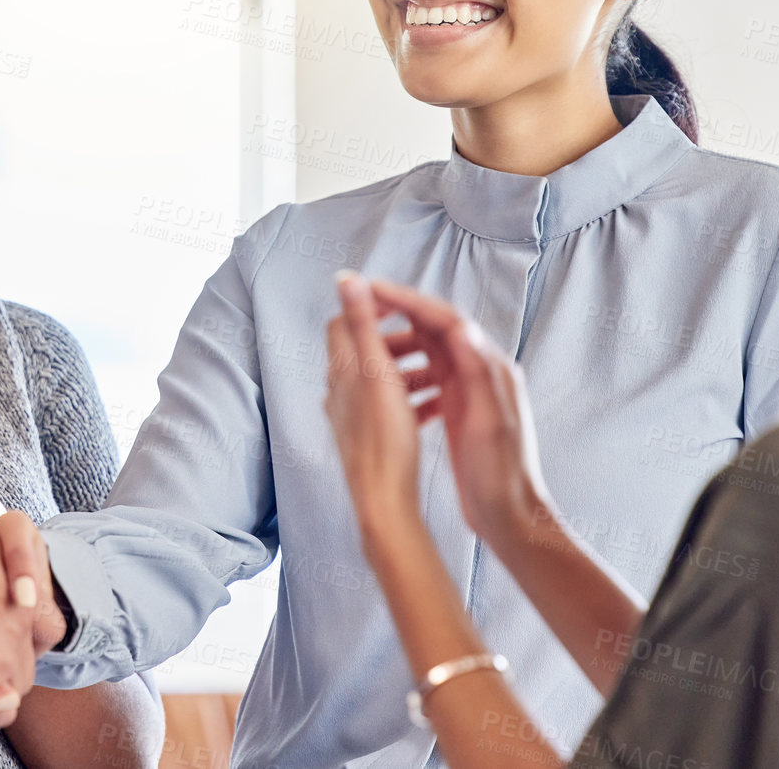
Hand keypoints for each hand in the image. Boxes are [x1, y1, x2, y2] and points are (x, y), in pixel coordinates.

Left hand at [323, 271, 428, 533]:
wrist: (383, 502)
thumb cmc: (385, 438)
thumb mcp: (378, 371)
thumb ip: (362, 323)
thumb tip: (345, 277)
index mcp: (342, 372)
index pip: (344, 322)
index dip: (372, 307)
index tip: (403, 306)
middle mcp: (340, 393)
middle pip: (365, 352)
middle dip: (399, 341)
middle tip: (427, 342)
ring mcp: (352, 418)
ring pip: (381, 382)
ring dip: (409, 371)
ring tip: (438, 374)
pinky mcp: (368, 441)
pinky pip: (390, 410)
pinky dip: (412, 400)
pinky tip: (436, 407)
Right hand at [363, 278, 550, 545]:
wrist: (512, 517)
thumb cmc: (501, 475)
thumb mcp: (489, 422)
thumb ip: (478, 373)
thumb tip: (460, 327)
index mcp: (490, 368)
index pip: (445, 318)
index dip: (407, 300)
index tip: (372, 290)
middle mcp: (482, 372)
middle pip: (436, 329)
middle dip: (398, 315)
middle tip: (362, 309)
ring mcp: (472, 392)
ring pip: (430, 353)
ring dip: (400, 347)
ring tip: (369, 352)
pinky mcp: (462, 412)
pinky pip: (430, 381)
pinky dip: (408, 378)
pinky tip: (391, 391)